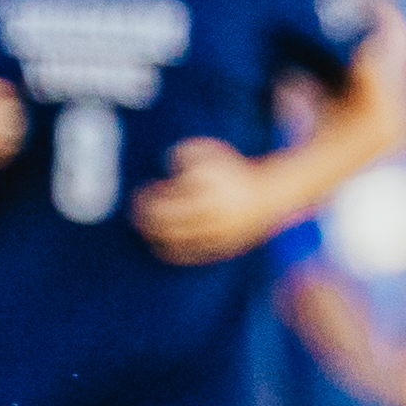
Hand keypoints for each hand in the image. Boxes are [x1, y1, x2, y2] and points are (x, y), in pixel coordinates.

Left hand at [132, 139, 288, 265]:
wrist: (270, 195)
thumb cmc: (231, 170)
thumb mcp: (207, 151)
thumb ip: (182, 154)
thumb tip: (163, 168)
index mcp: (210, 188)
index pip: (168, 196)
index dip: (149, 197)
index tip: (139, 194)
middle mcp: (214, 212)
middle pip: (169, 221)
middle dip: (148, 218)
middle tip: (135, 213)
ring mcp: (219, 232)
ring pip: (178, 241)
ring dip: (156, 237)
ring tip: (145, 231)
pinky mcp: (222, 247)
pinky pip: (192, 255)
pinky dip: (173, 252)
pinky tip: (159, 246)